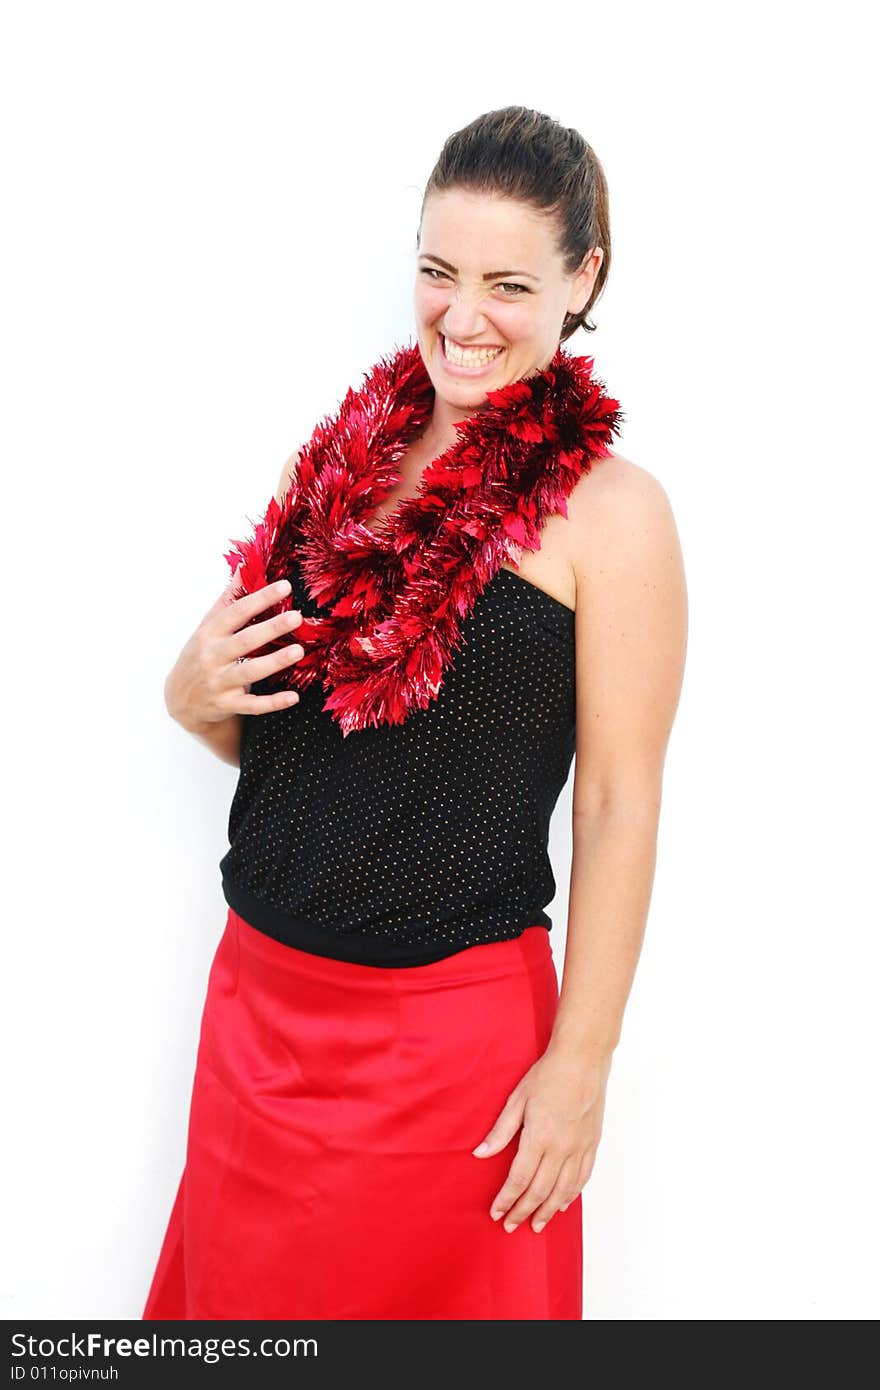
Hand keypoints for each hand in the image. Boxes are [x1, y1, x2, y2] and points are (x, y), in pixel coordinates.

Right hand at [165, 575, 304, 731]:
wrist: (180, 700)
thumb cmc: (199, 656)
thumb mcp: (207, 627)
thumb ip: (228, 600)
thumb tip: (246, 567)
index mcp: (209, 634)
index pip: (236, 612)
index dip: (260, 598)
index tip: (285, 586)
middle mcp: (212, 657)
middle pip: (244, 640)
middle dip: (271, 628)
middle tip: (296, 617)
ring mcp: (219, 683)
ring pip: (249, 672)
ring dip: (275, 661)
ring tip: (299, 651)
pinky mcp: (227, 705)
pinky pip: (252, 705)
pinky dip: (273, 702)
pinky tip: (293, 697)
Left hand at [472, 1045, 611, 1233]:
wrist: (582, 1060)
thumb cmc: (547, 1075)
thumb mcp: (517, 1100)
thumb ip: (500, 1131)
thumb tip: (480, 1154)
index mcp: (538, 1137)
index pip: (519, 1179)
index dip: (506, 1199)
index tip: (496, 1213)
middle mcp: (561, 1147)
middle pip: (539, 1190)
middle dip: (523, 1211)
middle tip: (511, 1226)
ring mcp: (579, 1147)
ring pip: (563, 1190)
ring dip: (548, 1211)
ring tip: (537, 1225)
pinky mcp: (592, 1143)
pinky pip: (583, 1177)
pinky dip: (571, 1195)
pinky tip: (562, 1204)